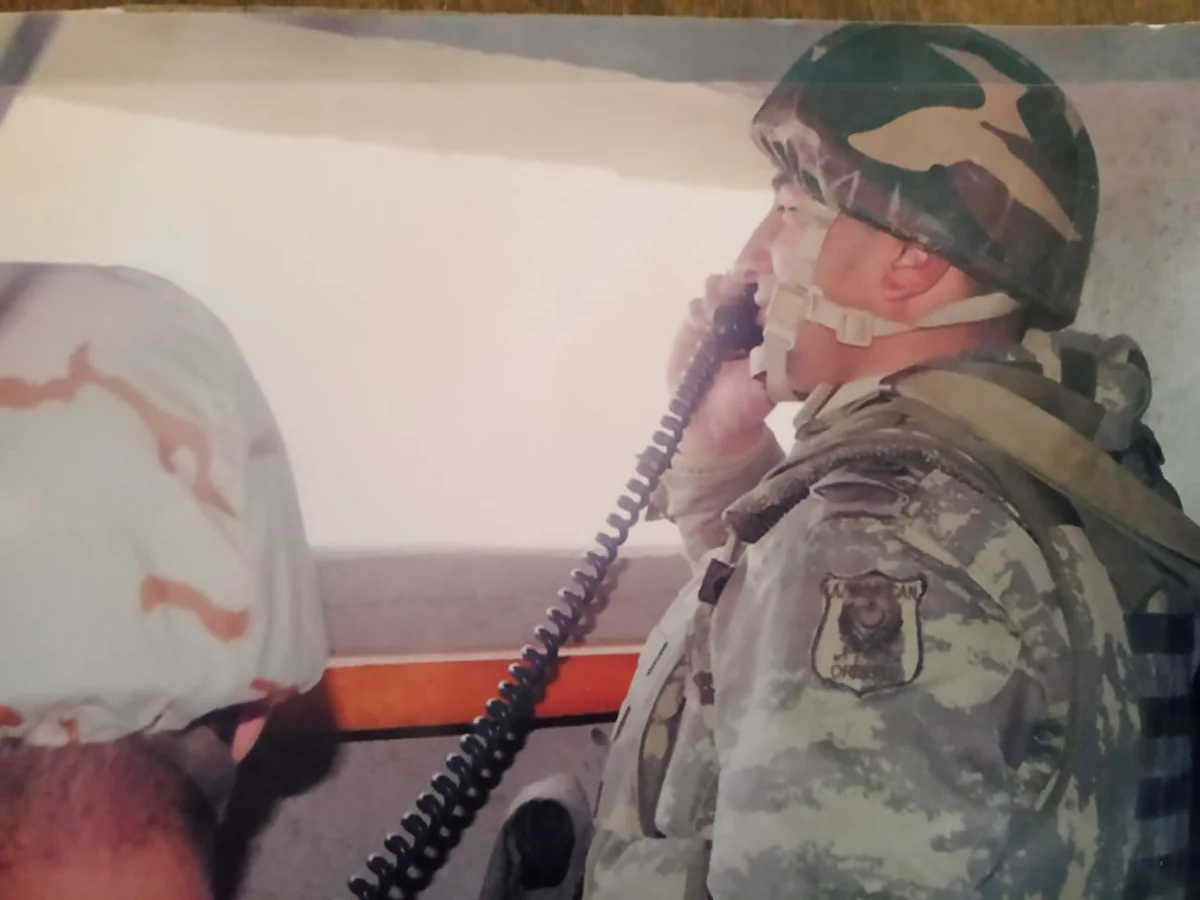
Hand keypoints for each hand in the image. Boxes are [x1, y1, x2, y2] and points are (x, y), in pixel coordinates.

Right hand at [667, 273, 775, 461]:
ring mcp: (718, 318)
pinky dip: (699, 310)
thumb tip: (786, 336)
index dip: (769, 282)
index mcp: (772, 323)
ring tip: (719, 312)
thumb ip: (779, 362)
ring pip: (719, 287)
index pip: (773, 288)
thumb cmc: (746, 403)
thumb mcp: (772, 385)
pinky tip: (703, 324)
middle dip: (741, 281)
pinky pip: (694, 306)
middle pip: (744, 279)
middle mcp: (746, 315)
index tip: (767, 290)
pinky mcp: (693, 325)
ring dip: (719, 292)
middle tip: (740, 294)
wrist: (711, 421)